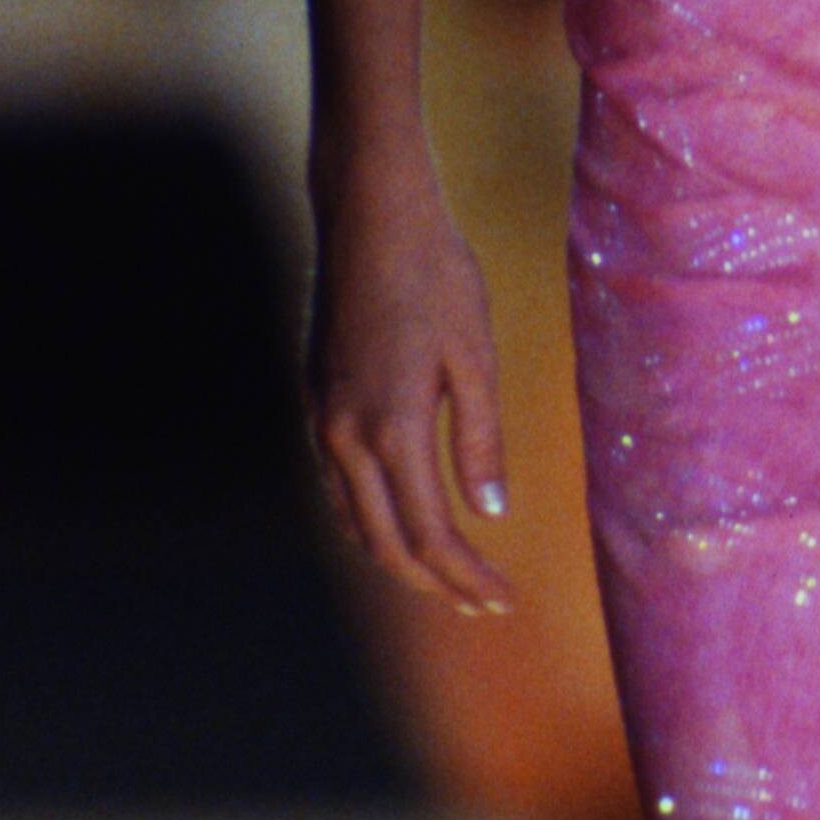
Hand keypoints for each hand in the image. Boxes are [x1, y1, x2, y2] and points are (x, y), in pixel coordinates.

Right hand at [305, 148, 513, 612]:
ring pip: (355, 519)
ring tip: (450, 573)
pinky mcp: (315, 401)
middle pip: (386, 544)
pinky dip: (373, 517)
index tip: (504, 599)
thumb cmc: (436, 276)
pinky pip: (340, 485)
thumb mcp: (475, 358)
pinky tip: (406, 517)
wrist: (369, 216)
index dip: (467, 576)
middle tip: (482, 602)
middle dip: (435, 583)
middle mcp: (345, 436)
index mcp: (392, 429)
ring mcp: (321, 420)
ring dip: (401, 556)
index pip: (431, 535)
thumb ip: (481, 443)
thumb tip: (490, 514)